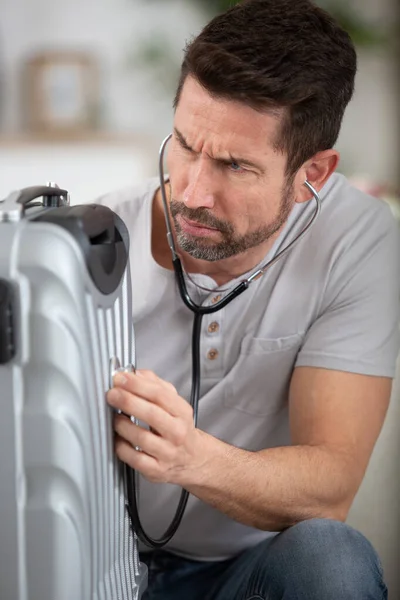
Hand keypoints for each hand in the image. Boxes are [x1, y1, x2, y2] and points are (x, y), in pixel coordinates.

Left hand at [106, 370, 204, 484]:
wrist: (193, 460)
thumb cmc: (179, 429)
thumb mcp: (174, 404)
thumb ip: (156, 385)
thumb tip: (136, 373)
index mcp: (182, 412)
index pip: (160, 394)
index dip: (137, 384)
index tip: (121, 378)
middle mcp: (177, 432)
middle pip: (151, 414)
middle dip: (127, 401)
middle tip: (112, 394)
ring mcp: (167, 453)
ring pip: (141, 437)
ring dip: (122, 425)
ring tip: (115, 418)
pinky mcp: (156, 470)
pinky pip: (134, 459)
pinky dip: (122, 447)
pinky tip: (118, 439)